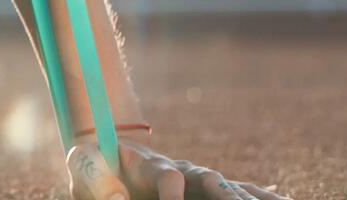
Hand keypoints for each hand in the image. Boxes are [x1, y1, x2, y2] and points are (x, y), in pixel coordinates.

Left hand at [67, 136, 288, 199]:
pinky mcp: (207, 191)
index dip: (172, 193)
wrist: (109, 151)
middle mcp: (182, 170)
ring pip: (231, 189)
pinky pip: (240, 192)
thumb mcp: (84, 166)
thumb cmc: (95, 163)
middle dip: (226, 195)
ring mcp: (198, 181)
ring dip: (250, 198)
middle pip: (210, 180)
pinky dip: (262, 196)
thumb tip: (119, 199)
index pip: (169, 176)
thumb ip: (94, 178)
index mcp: (151, 164)